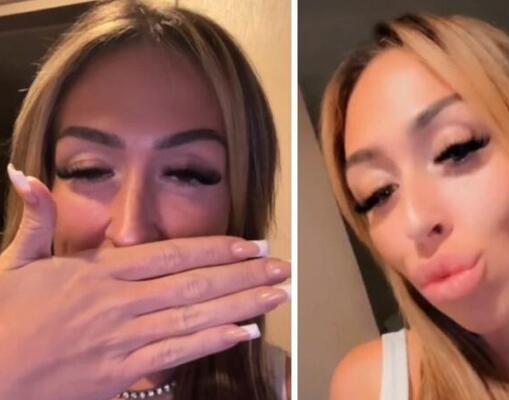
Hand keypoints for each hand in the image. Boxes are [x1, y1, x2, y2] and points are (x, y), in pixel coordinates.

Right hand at [0, 165, 289, 399]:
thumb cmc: (3, 319)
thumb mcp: (12, 263)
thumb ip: (34, 219)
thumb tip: (23, 173)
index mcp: (101, 272)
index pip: (173, 254)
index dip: (218, 248)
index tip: (252, 244)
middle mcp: (122, 302)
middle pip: (196, 283)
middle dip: (244, 274)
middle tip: (281, 266)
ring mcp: (126, 338)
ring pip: (196, 316)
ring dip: (243, 304)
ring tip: (278, 294)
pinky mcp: (123, 373)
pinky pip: (178, 353)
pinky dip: (214, 341)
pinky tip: (246, 331)